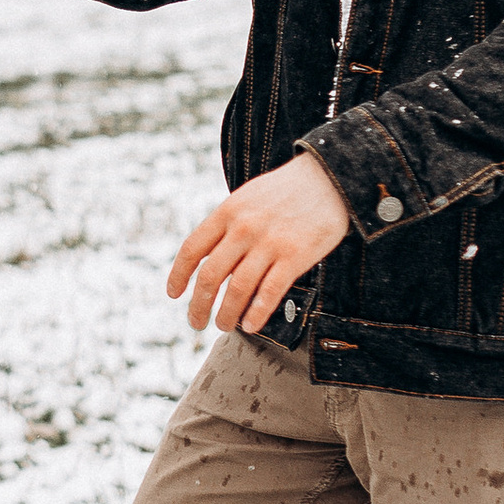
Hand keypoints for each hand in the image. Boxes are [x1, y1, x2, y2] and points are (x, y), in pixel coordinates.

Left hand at [168, 152, 351, 335]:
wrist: (328, 178)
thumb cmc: (285, 191)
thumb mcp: (246, 197)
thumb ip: (226, 225)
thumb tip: (207, 259)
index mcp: (227, 212)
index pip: (191, 250)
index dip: (178, 276)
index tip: (174, 295)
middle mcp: (243, 228)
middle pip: (210, 276)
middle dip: (199, 305)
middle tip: (196, 322)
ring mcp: (269, 242)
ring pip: (238, 289)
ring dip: (227, 314)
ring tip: (224, 326)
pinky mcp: (295, 255)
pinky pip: (270, 292)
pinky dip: (257, 313)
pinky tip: (251, 326)